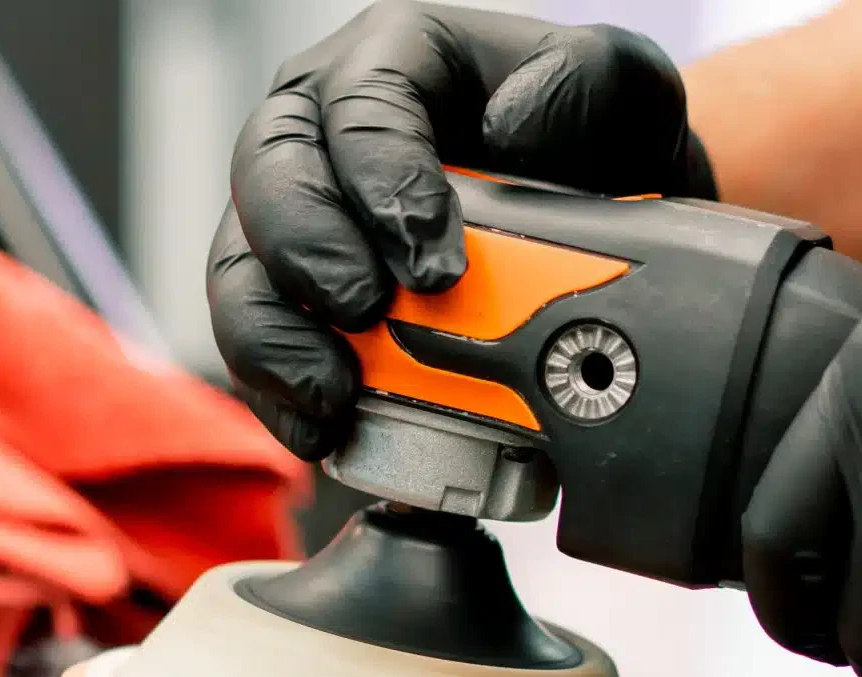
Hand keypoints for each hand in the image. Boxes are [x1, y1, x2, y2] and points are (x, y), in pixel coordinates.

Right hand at [207, 1, 713, 458]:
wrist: (602, 230)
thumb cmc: (595, 146)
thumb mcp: (621, 89)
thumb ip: (584, 79)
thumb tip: (512, 123)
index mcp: (394, 62)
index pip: (361, 104)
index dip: (384, 179)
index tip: (436, 260)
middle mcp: (322, 131)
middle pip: (268, 174)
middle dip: (307, 250)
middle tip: (368, 311)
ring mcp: (296, 218)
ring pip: (240, 266)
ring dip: (274, 336)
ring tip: (333, 391)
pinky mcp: (291, 300)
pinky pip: (254, 345)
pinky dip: (278, 394)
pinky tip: (322, 429)